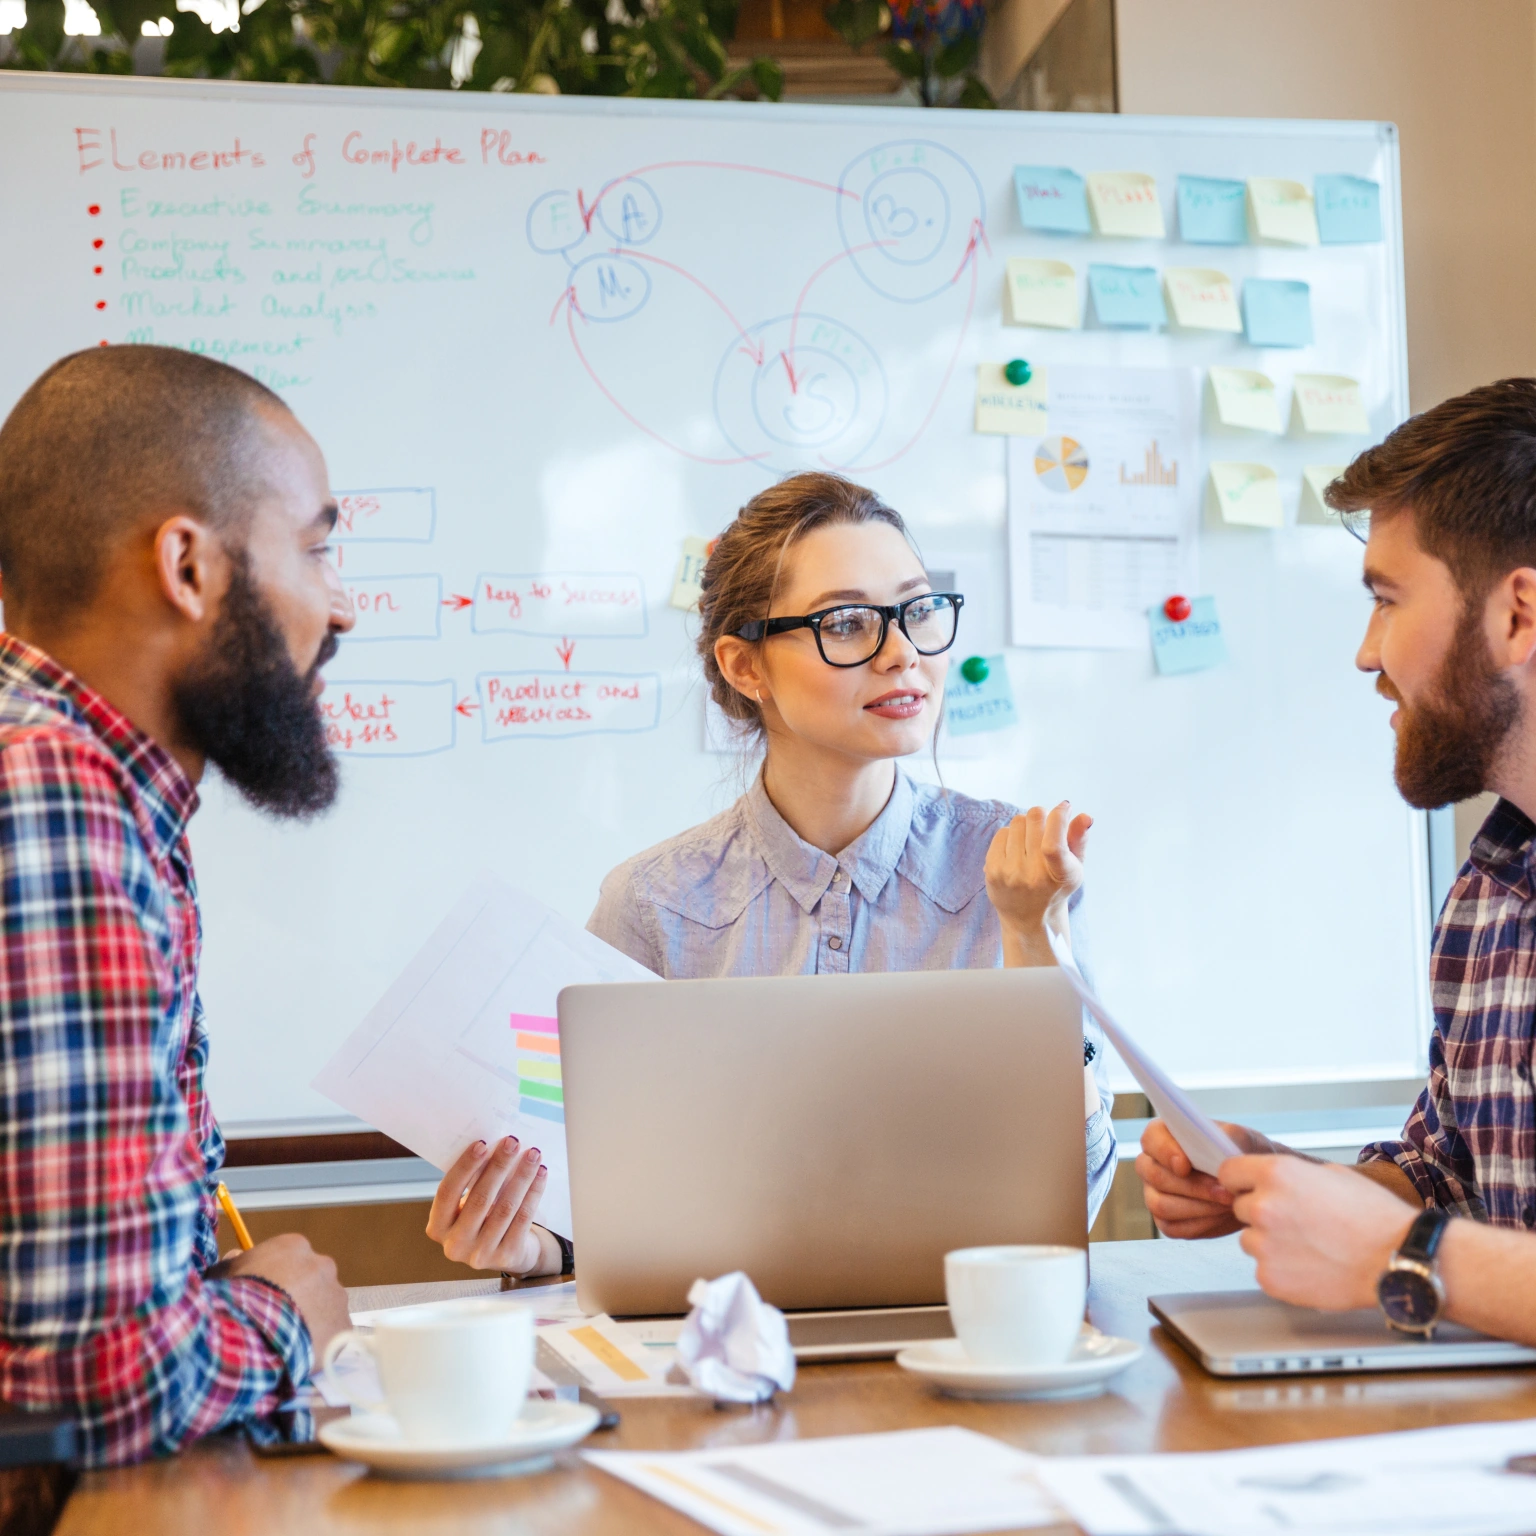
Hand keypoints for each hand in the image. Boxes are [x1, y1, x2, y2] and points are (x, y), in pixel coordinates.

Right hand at [221, 1234, 349, 1355]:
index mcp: (294, 1247)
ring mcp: (337, 1295)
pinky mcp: (344, 1325)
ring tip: (286, 1340)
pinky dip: (320, 1341)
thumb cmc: (237, 1300)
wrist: (256, 1335)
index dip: (274, 1277)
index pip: (288, 1257)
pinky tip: (301, 1352)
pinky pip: (333, 1332)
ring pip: (324, 1305)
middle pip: (311, 1279)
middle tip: (275, 1318)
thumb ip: (233, 1263)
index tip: (263, 1294)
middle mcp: (322, 1265)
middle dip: (296, 1296)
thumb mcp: (224, 1275)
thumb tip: (235, 1256)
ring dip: (310, 1318)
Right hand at [426, 1137, 550, 1275]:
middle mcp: (455, 1245)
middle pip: (479, 1198)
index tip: (482, 1143)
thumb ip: (472, 1184)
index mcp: (438, 1227)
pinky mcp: (507, 1257)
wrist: (506, 1253)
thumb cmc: (483, 1219)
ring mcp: (481, 1254)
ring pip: (505, 1207)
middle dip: (499, 1166)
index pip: (447, 1192)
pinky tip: (540, 1174)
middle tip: (512, 1142)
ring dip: (521, 1176)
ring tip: (532, 1154)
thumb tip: (493, 1147)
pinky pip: (523, 1218)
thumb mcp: (467, 1206)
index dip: (464, 1167)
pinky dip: (533, 1192)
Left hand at [985, 801, 1092, 965]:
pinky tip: (1017, 848)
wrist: (1028, 918)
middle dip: (1044, 816)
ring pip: (1018, 822)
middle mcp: (1032, 876)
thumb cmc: (1056, 888)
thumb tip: (1085, 815)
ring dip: (1027, 825)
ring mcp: (1009, 873)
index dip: (1059, 817)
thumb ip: (1079, 840)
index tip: (1065, 807)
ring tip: (1031, 841)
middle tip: (1046, 825)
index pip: (1054, 843)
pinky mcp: (992, 871)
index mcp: (1058, 875)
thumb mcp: (1074, 868)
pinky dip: (1012, 834)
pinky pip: (1002, 832)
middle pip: (1035, 819)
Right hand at [1136, 1118, 1267, 1238]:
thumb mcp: (1241, 1138)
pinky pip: (1173, 1227)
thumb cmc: (1241, 1156)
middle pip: (1155, 1176)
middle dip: (1192, 1187)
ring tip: (1228, 1204)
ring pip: (1161, 1205)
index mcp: (1163, 1136)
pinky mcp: (1166, 1221)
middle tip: (1225, 1192)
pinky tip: (1221, 1215)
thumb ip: (1227, 1135)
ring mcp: (1155, 1194)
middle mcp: (1152, 1164)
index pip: (1151, 1139)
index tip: (1185, 1165)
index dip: (1164, 1152)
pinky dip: (1200, 1224)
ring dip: (1199, 1207)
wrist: (1250, 1185)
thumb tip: (1214, 1146)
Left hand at [1221, 1153, 1416, 1310]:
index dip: (1240, 1182)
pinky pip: (1263, 1269)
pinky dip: (1281, 1270)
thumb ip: (1290, 1175)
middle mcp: (1263, 1206)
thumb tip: (1268, 1179)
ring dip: (1270, 1243)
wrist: (1397, 1259)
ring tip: (1309, 1247)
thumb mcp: (1330, 1174)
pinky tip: (1311, 1267)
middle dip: (1262, 1214)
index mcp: (1276, 1174)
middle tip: (1297, 1223)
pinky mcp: (1269, 1277)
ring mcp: (1264, 1244)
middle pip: (1241, 1208)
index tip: (1247, 1189)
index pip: (1228, 1173)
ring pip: (1250, 1240)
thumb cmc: (1373, 1217)